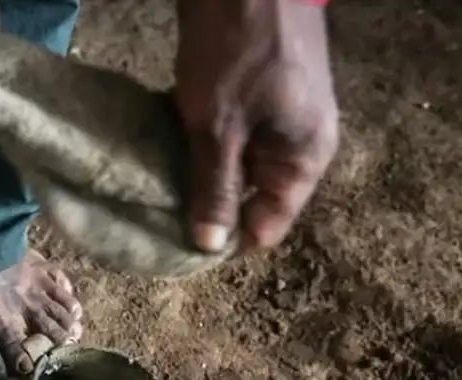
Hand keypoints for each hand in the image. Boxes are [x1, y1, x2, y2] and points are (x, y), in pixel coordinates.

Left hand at [174, 0, 338, 251]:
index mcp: (305, 158)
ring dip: (200, 169)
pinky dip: (201, 139)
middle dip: (207, 203)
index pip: (267, 226)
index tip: (176, 241)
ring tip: (157, 179)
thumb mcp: (219, 126)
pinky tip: (167, 141)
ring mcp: (281, 114)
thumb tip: (209, 246)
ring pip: (237, 162)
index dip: (225, 238)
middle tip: (158, 210)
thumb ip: (215, 187)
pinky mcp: (259, 91)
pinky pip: (230, 132)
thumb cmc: (237, 50)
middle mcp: (300, 142)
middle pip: (252, 196)